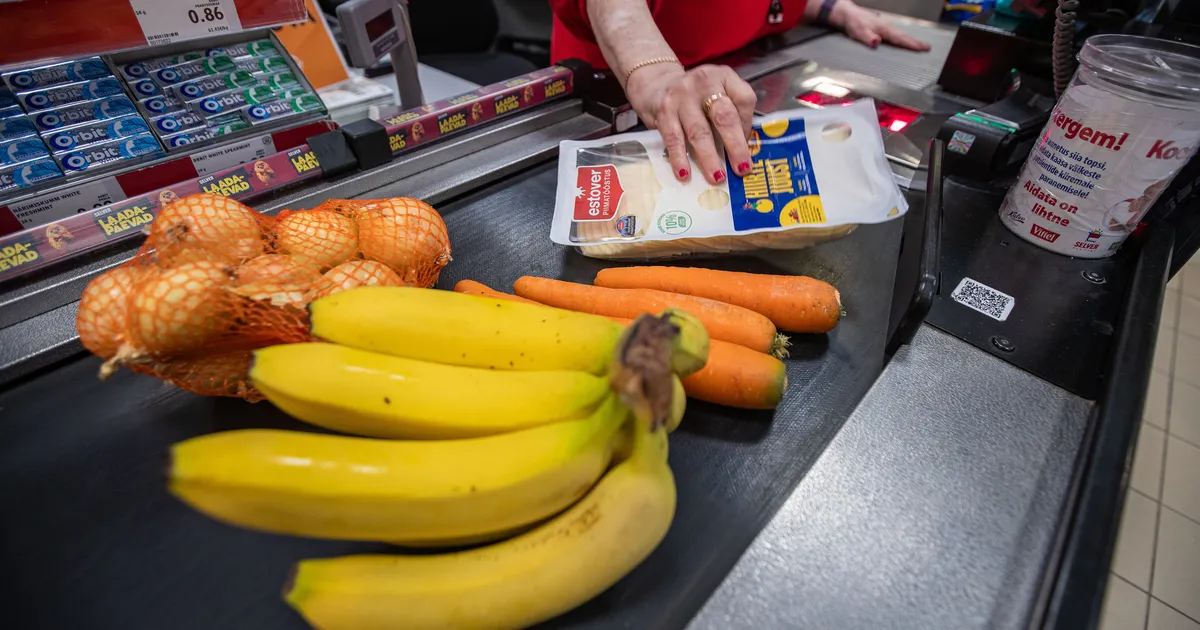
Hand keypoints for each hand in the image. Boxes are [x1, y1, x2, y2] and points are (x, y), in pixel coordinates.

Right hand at [625, 63, 757, 184]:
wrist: (656, 84)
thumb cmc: (694, 97)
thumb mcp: (717, 93)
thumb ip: (731, 114)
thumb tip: (742, 151)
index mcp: (724, 77)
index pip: (744, 100)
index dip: (748, 125)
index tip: (747, 146)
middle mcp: (704, 82)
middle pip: (724, 116)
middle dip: (735, 146)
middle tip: (742, 169)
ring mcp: (682, 96)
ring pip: (699, 131)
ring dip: (709, 158)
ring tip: (717, 178)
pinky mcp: (664, 110)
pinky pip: (674, 138)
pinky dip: (680, 158)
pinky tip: (684, 174)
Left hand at [827, 0, 931, 50]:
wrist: (848, 14)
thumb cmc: (854, 23)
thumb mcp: (858, 31)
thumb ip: (867, 38)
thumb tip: (876, 42)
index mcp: (883, 29)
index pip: (899, 38)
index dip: (910, 44)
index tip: (921, 48)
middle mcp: (887, 27)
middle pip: (903, 36)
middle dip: (915, 42)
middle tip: (927, 48)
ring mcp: (886, 27)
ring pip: (901, 35)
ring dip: (911, 41)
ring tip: (921, 46)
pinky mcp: (883, 29)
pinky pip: (896, 35)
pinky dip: (903, 39)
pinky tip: (906, 42)